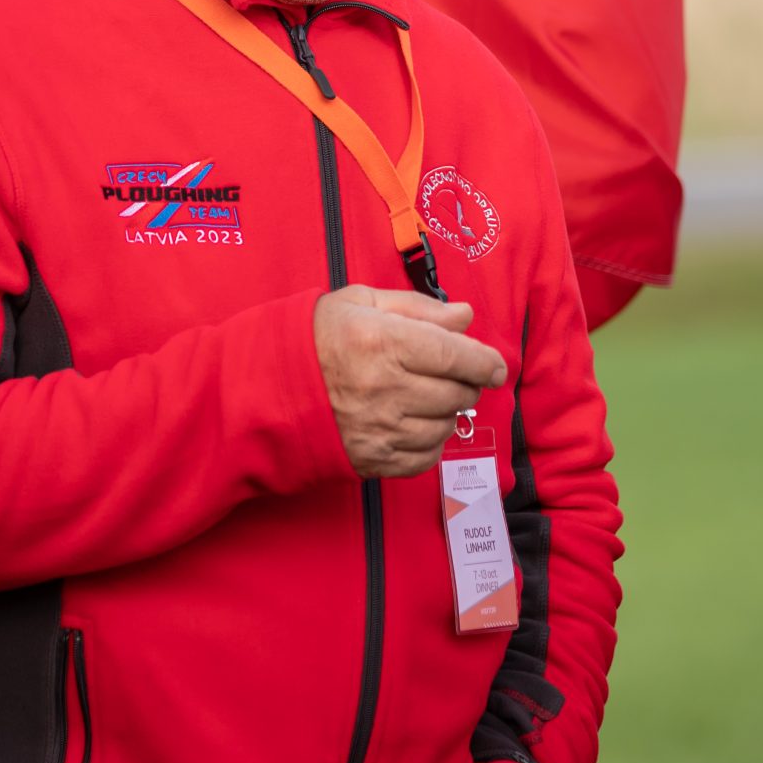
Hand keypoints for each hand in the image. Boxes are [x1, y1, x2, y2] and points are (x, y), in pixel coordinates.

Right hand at [313, 286, 508, 479]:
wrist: (268, 386)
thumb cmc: (317, 337)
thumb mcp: (362, 303)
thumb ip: (418, 308)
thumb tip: (465, 318)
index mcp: (383, 342)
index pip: (455, 356)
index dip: (484, 362)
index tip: (495, 366)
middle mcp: (385, 388)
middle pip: (456, 393)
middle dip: (465, 383)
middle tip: (452, 374)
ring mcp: (379, 429)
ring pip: (444, 426)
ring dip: (446, 411)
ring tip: (426, 396)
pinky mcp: (372, 459)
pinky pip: (424, 458)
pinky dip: (430, 442)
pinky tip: (415, 423)